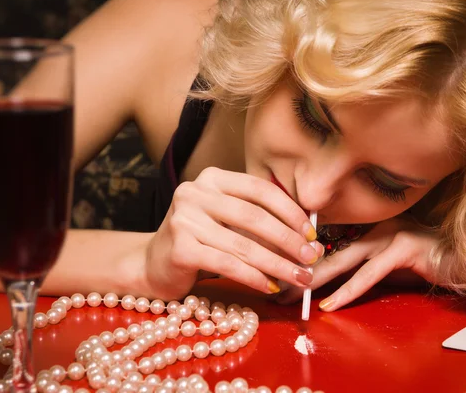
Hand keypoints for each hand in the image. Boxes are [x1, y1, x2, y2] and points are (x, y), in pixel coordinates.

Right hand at [144, 167, 323, 299]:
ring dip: (279, 265)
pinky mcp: (180, 249)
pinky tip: (272, 287)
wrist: (152, 264)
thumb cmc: (200, 241)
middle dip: (289, 240)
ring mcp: (184, 220)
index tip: (312, 233)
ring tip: (300, 278)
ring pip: (245, 245)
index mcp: (212, 178)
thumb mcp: (226, 219)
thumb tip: (308, 238)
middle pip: (255, 217)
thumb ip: (259, 219)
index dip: (291, 211)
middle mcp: (195, 193)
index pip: (260, 189)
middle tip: (311, 258)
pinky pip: (229, 265)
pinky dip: (256, 278)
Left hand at [275, 218, 439, 310]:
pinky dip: (348, 290)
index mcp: (367, 228)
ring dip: (316, 280)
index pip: (327, 244)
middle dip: (300, 271)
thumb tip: (327, 284)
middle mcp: (374, 227)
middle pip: (328, 251)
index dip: (302, 260)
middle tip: (276, 291)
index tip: (279, 277)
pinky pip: (369, 273)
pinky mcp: (403, 248)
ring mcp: (389, 234)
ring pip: (343, 259)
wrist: (465, 260)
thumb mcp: (385, 266)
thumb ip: (360, 268)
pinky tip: (331, 303)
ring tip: (294, 296)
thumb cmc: (425, 264)